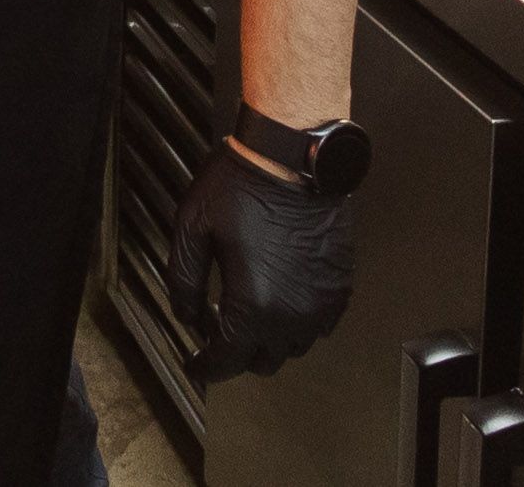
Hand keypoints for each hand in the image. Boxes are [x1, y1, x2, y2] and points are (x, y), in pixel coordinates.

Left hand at [167, 141, 355, 380]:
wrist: (295, 157)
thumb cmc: (244, 184)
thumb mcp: (193, 228)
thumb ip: (183, 280)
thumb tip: (185, 315)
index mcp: (254, 305)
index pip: (227, 361)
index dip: (206, 367)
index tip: (196, 365)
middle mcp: (293, 314)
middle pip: (263, 361)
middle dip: (237, 352)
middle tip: (218, 329)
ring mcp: (322, 303)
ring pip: (294, 347)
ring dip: (269, 339)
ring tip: (249, 311)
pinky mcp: (340, 287)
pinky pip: (320, 325)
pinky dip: (298, 322)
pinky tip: (281, 298)